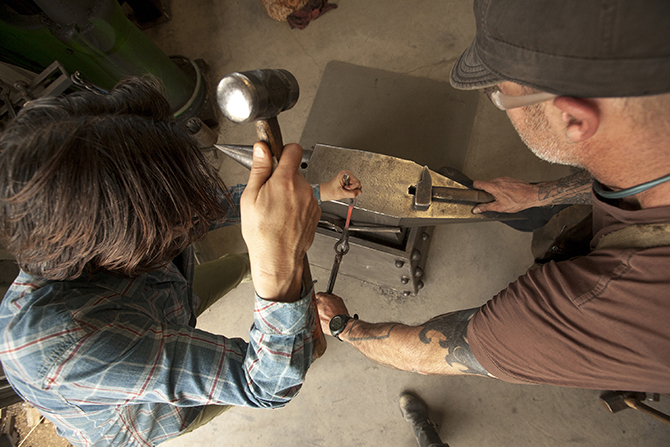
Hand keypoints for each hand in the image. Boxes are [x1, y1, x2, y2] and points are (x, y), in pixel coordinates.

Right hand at [241, 142, 320, 301]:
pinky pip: (305, 201)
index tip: (277, 157)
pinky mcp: (316, 213)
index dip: (284, 151)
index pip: (293, 149)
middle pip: (294, 171)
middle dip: (282, 178)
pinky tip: (285, 218)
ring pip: (300, 188)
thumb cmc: (262, 233)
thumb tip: (261, 149)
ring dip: (290, 193)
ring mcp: (311, 201)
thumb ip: (259, 169)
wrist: (277, 259)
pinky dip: (297, 206)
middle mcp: (303, 189)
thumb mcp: (250, 197)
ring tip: (275, 211)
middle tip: (268, 194)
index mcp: (285, 181)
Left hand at [315, 292, 349, 335]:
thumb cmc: (340, 313)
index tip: (324, 300)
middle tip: (327, 308)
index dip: (322, 297)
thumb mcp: (339, 300)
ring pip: (317, 311)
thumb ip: (332, 296)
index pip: (318, 295)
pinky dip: (322, 319)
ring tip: (329, 315)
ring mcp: (316, 313)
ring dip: (321, 312)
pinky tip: (328, 319)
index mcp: (322, 298)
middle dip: (321, 305)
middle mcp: (317, 305)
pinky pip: (318, 318)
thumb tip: (329, 295)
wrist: (340, 324)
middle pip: (317, 303)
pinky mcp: (316, 320)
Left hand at [319, 171, 361, 201]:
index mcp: (344, 174)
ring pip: (356, 185)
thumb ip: (352, 193)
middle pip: (357, 183)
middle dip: (352, 189)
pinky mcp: (347, 180)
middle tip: (344, 190)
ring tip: (344, 189)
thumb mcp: (341, 194)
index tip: (346, 189)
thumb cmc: (329, 191)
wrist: (325, 191)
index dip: (353, 188)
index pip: (357, 182)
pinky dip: (350, 189)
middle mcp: (347, 174)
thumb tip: (359, 192)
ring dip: (351, 190)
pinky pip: (353, 185)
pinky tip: (344, 189)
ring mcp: (347, 177)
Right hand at [472, 177, 539, 213]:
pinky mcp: (509, 178)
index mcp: (494, 187)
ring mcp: (504, 178)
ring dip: (494, 190)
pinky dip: (501, 188)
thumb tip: (476, 209)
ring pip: (493, 183)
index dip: (474, 188)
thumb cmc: (519, 201)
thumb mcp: (500, 207)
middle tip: (490, 199)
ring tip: (500, 197)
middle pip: (486, 183)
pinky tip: (507, 194)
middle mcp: (498, 180)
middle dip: (485, 191)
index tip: (475, 192)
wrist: (532, 195)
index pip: (478, 183)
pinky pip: (501, 182)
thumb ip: (486, 207)